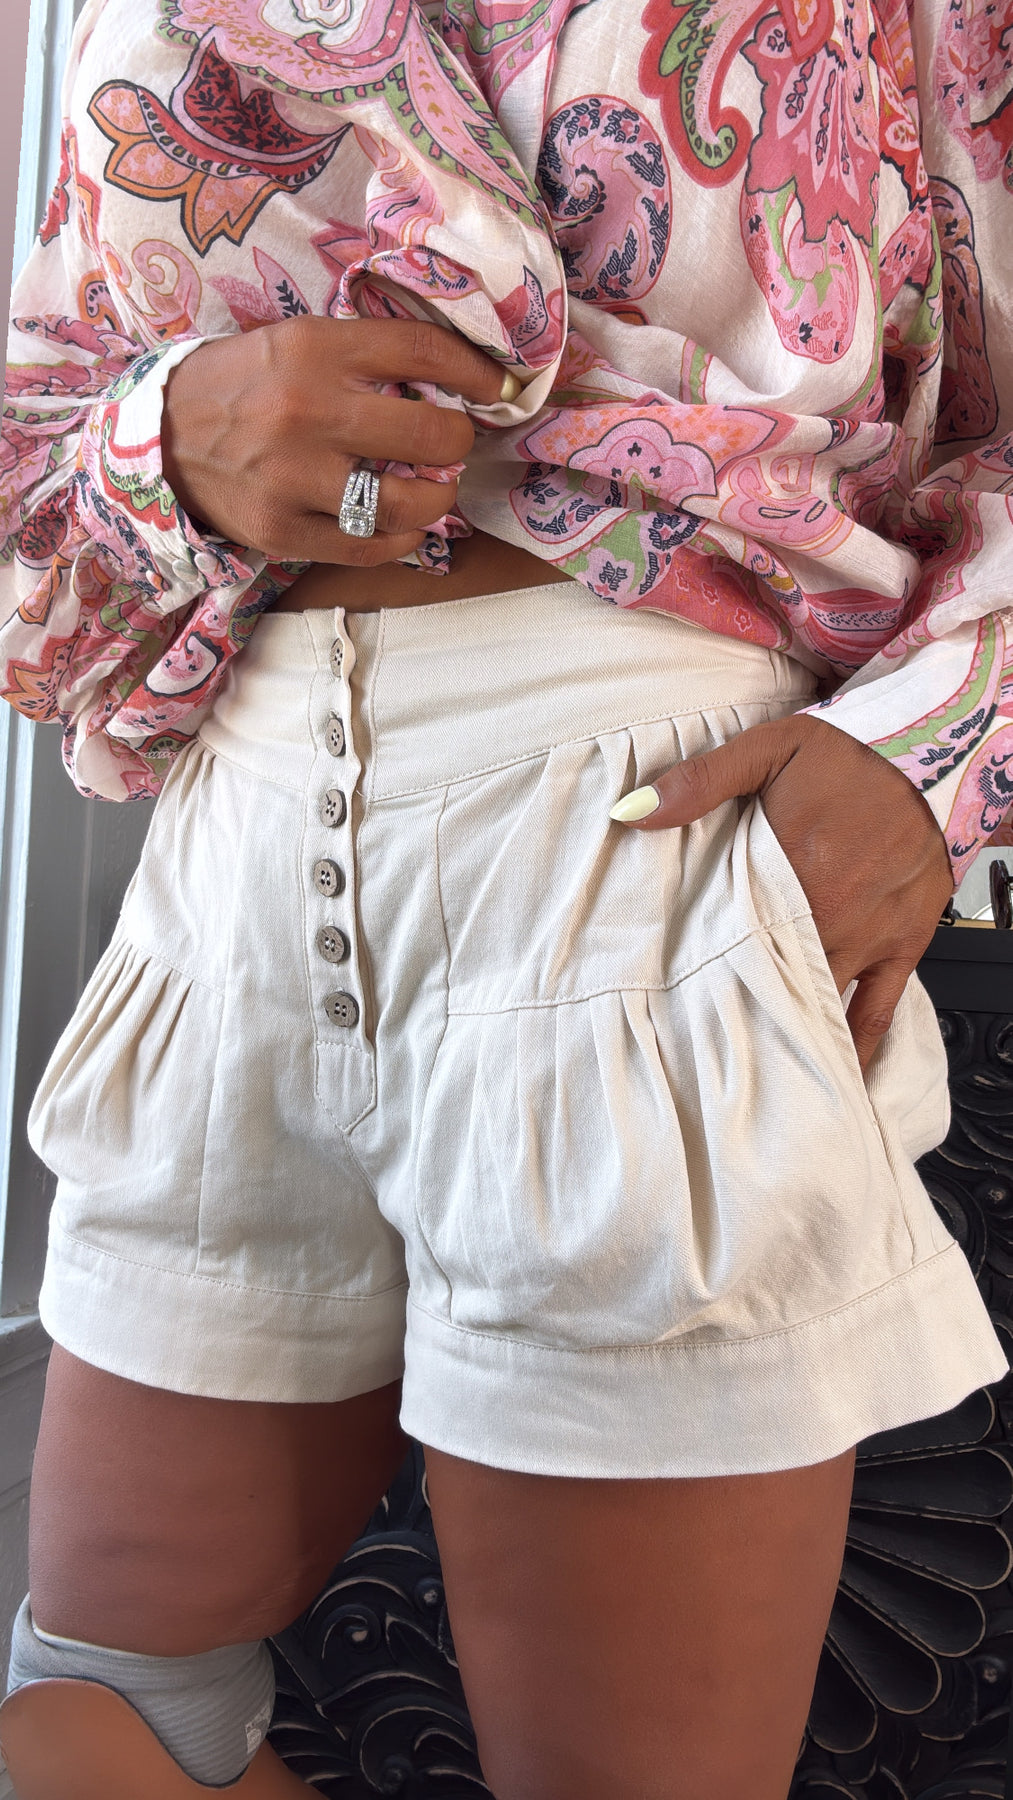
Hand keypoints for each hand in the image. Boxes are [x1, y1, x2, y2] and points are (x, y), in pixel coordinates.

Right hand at [160, 316, 509, 564]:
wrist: (161, 437)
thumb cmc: (244, 386)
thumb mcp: (297, 343)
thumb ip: (364, 359)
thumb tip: (452, 385)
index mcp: (315, 350)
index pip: (423, 353)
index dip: (476, 372)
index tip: (499, 387)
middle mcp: (307, 411)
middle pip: (429, 435)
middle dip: (458, 441)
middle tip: (451, 443)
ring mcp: (294, 478)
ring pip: (407, 503)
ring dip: (437, 498)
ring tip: (432, 489)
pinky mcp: (283, 531)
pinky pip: (369, 548)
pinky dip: (399, 539)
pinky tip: (401, 524)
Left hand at [611, 714, 953, 1073]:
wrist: (937, 752)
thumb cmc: (851, 753)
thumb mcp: (768, 749)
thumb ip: (699, 782)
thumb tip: (632, 813)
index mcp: (788, 872)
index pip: (728, 937)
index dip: (694, 971)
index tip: (659, 1001)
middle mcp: (828, 916)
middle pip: (768, 979)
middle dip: (732, 1009)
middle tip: (690, 1047)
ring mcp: (868, 938)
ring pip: (816, 1003)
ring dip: (782, 1032)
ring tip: (744, 1072)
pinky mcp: (903, 947)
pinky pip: (878, 1013)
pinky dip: (855, 1049)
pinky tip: (831, 1079)